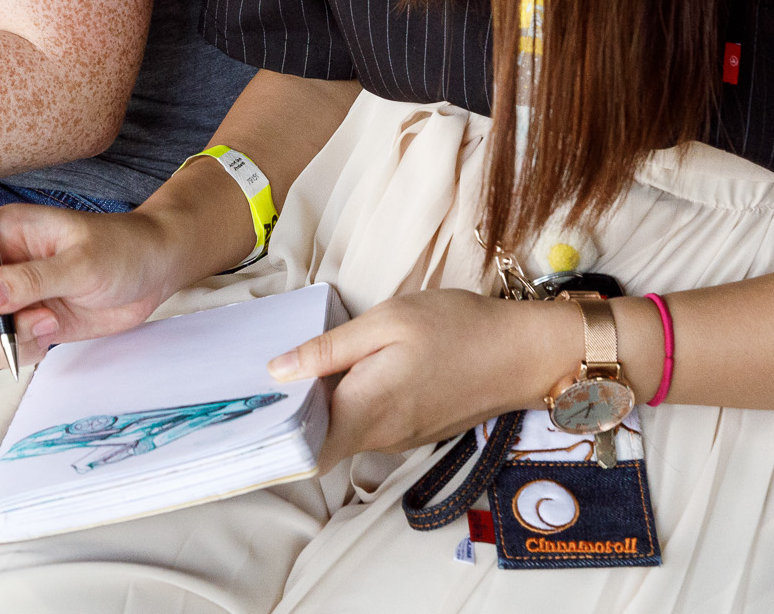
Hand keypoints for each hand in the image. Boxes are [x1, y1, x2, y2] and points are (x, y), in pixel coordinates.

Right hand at [0, 203, 208, 370]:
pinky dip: (17, 353)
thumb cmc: (124, 250)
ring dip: (5, 342)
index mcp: (3, 232)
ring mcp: (11, 295)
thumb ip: (31, 280)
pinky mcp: (26, 320)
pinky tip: (51, 337)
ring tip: (49, 326)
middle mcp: (0, 263)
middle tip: (39, 318)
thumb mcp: (82, 263)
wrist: (154, 271)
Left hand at [266, 290, 577, 469]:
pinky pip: (369, 423)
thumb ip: (328, 350)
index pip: (305, 451)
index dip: (274, 438)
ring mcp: (399, 437)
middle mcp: (379, 436)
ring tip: (296, 366)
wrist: (523, 353)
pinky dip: (349, 404)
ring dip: (321, 405)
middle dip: (291, 413)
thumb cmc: (455, 328)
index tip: (249, 411)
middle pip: (320, 438)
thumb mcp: (386, 322)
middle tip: (263, 375)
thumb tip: (276, 371)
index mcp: (365, 411)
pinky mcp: (415, 429)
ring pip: (344, 430)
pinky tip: (341, 372)